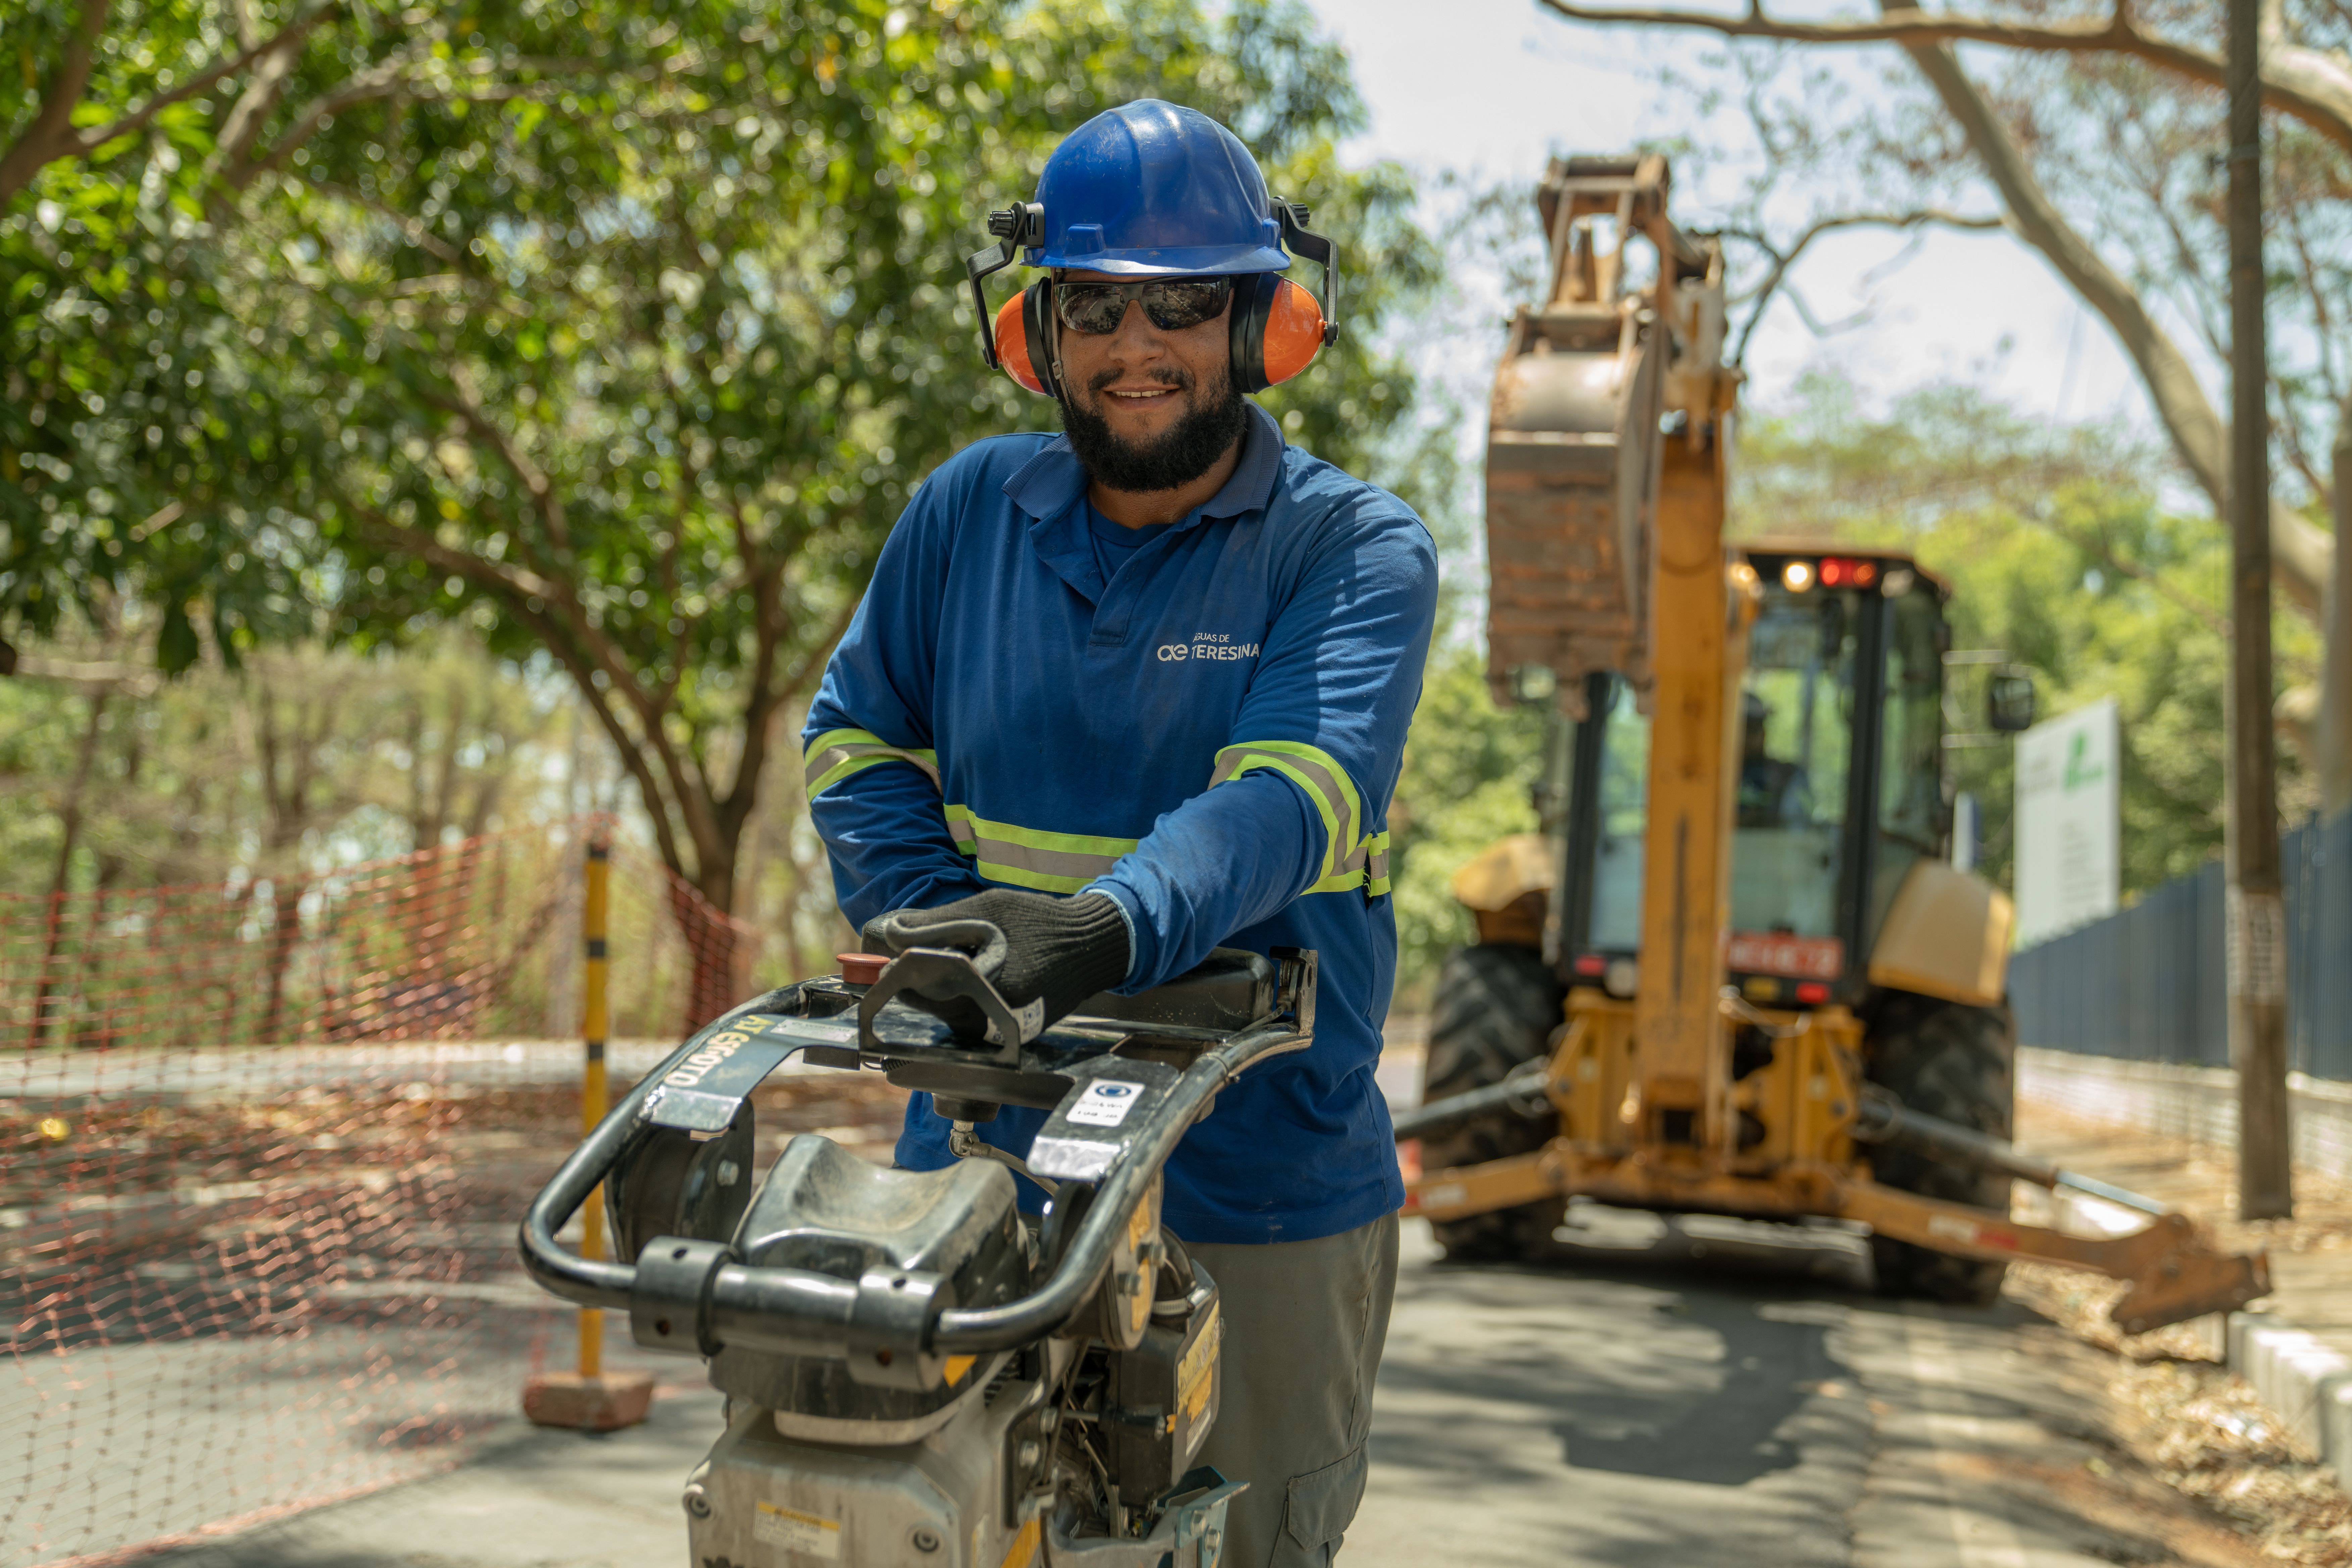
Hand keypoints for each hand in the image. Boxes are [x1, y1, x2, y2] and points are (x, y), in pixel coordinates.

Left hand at [863, 888, 1131, 1039]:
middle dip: (909, 974)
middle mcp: (990, 1019)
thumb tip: (887, 931)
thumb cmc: (1040, 922)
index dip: (893, 965)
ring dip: (929, 984)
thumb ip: (935, 922)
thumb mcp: (988, 908)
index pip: (918, 982)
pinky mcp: (1002, 1035)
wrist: (1091, 949)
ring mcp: (997, 1031)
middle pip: (926, 1000)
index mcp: (986, 986)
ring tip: (939, 957)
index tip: (880, 949)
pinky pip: (961, 1015)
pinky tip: (964, 972)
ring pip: (941, 1009)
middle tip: (901, 950)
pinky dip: (952, 994)